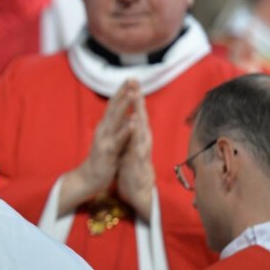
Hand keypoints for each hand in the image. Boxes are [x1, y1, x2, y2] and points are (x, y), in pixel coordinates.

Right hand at [60, 79, 138, 214]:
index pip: (114, 105)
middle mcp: (103, 129)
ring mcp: (105, 139)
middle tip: (131, 78)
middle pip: (114, 107)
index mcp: (106, 126)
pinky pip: (119, 139)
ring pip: (116, 120)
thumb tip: (125, 114)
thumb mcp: (111, 139)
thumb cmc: (103, 159)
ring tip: (133, 94)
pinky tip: (133, 121)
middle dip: (123, 92)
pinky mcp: (108, 151)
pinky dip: (126, 130)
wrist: (90, 179)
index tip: (131, 78)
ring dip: (124, 106)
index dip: (122, 91)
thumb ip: (117, 127)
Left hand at [117, 91, 154, 221]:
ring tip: (136, 96)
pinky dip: (136, 134)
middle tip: (135, 81)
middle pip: (140, 115)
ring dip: (139, 111)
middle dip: (138, 98)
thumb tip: (126, 116)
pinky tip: (134, 123)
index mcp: (138, 134)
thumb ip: (129, 130)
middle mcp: (142, 138)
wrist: (137, 189)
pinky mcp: (139, 160)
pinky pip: (138, 145)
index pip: (136, 112)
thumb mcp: (129, 144)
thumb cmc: (132, 165)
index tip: (130, 80)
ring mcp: (142, 148)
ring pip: (142, 127)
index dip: (133, 96)